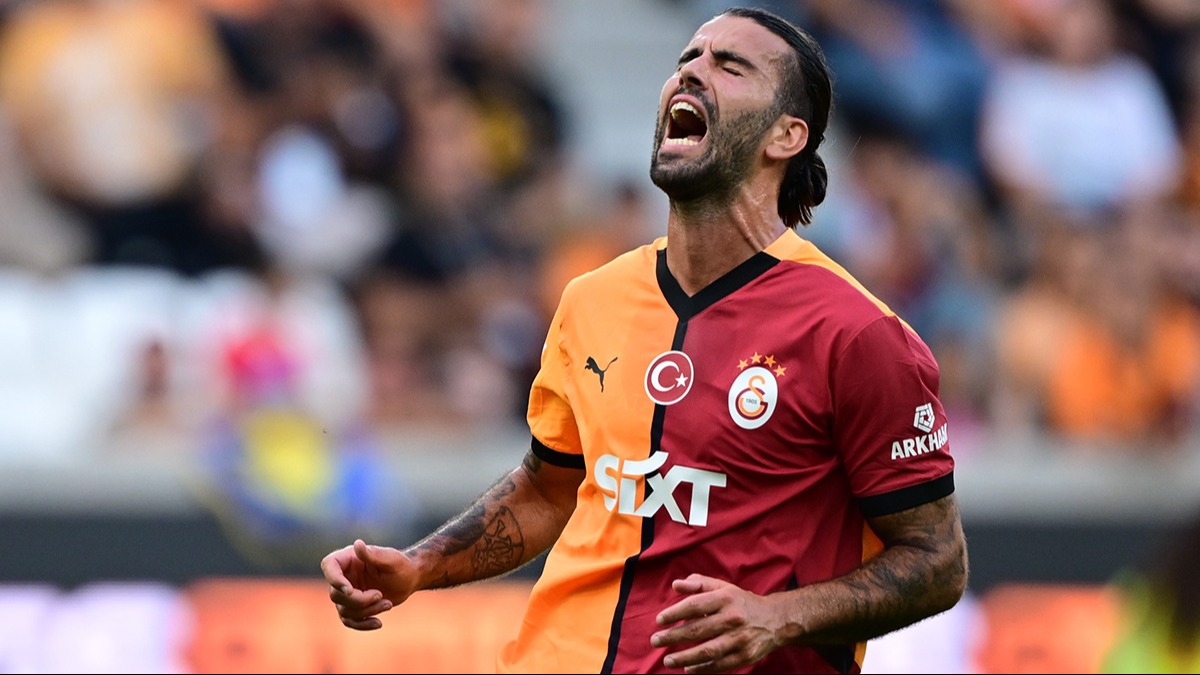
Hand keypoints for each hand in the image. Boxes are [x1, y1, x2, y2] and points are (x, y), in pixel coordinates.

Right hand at [320, 539, 420, 629]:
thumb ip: (373, 554)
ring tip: (388, 604)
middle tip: (380, 595)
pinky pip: (349, 621)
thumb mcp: (391, 559)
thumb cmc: (402, 565)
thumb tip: (357, 544)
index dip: (334, 579)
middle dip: (359, 600)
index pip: (329, 565)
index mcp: (349, 558)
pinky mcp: (354, 607)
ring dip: (366, 611)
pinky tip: (378, 623)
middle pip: (336, 594)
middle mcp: (345, 575)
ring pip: (344, 610)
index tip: (350, 590)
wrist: (410, 579)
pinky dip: (363, 624)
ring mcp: (347, 592)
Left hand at [651, 574, 782, 673]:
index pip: (695, 605)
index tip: (659, 620)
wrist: (775, 620)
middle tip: (655, 640)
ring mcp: (739, 638)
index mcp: (726, 598)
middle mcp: (733, 618)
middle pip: (698, 630)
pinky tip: (687, 669)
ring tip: (667, 660)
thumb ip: (698, 584)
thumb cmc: (740, 602)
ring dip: (684, 657)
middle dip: (673, 636)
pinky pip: (720, 665)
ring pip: (707, 651)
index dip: (675, 613)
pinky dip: (702, 669)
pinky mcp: (745, 656)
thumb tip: (676, 585)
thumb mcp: (722, 587)